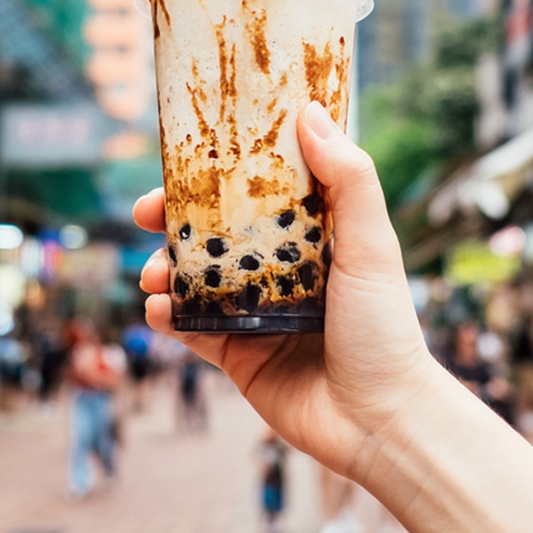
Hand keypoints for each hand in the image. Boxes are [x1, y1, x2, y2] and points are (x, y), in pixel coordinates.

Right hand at [136, 100, 438, 478]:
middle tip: (146, 212)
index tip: (185, 156)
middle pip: (214, 230)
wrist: (380, 422)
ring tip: (153, 273)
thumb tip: (309, 111)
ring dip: (162, 267)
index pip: (258, 190)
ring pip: (194, 276)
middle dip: (173, 219)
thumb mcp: (372, 245)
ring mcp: (255, 312)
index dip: (218, 171)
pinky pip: (189, 328)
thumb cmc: (385, 329)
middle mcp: (280, 269)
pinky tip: (159, 308)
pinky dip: (167, 315)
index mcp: (312, 236)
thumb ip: (347, 179)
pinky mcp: (236, 355)